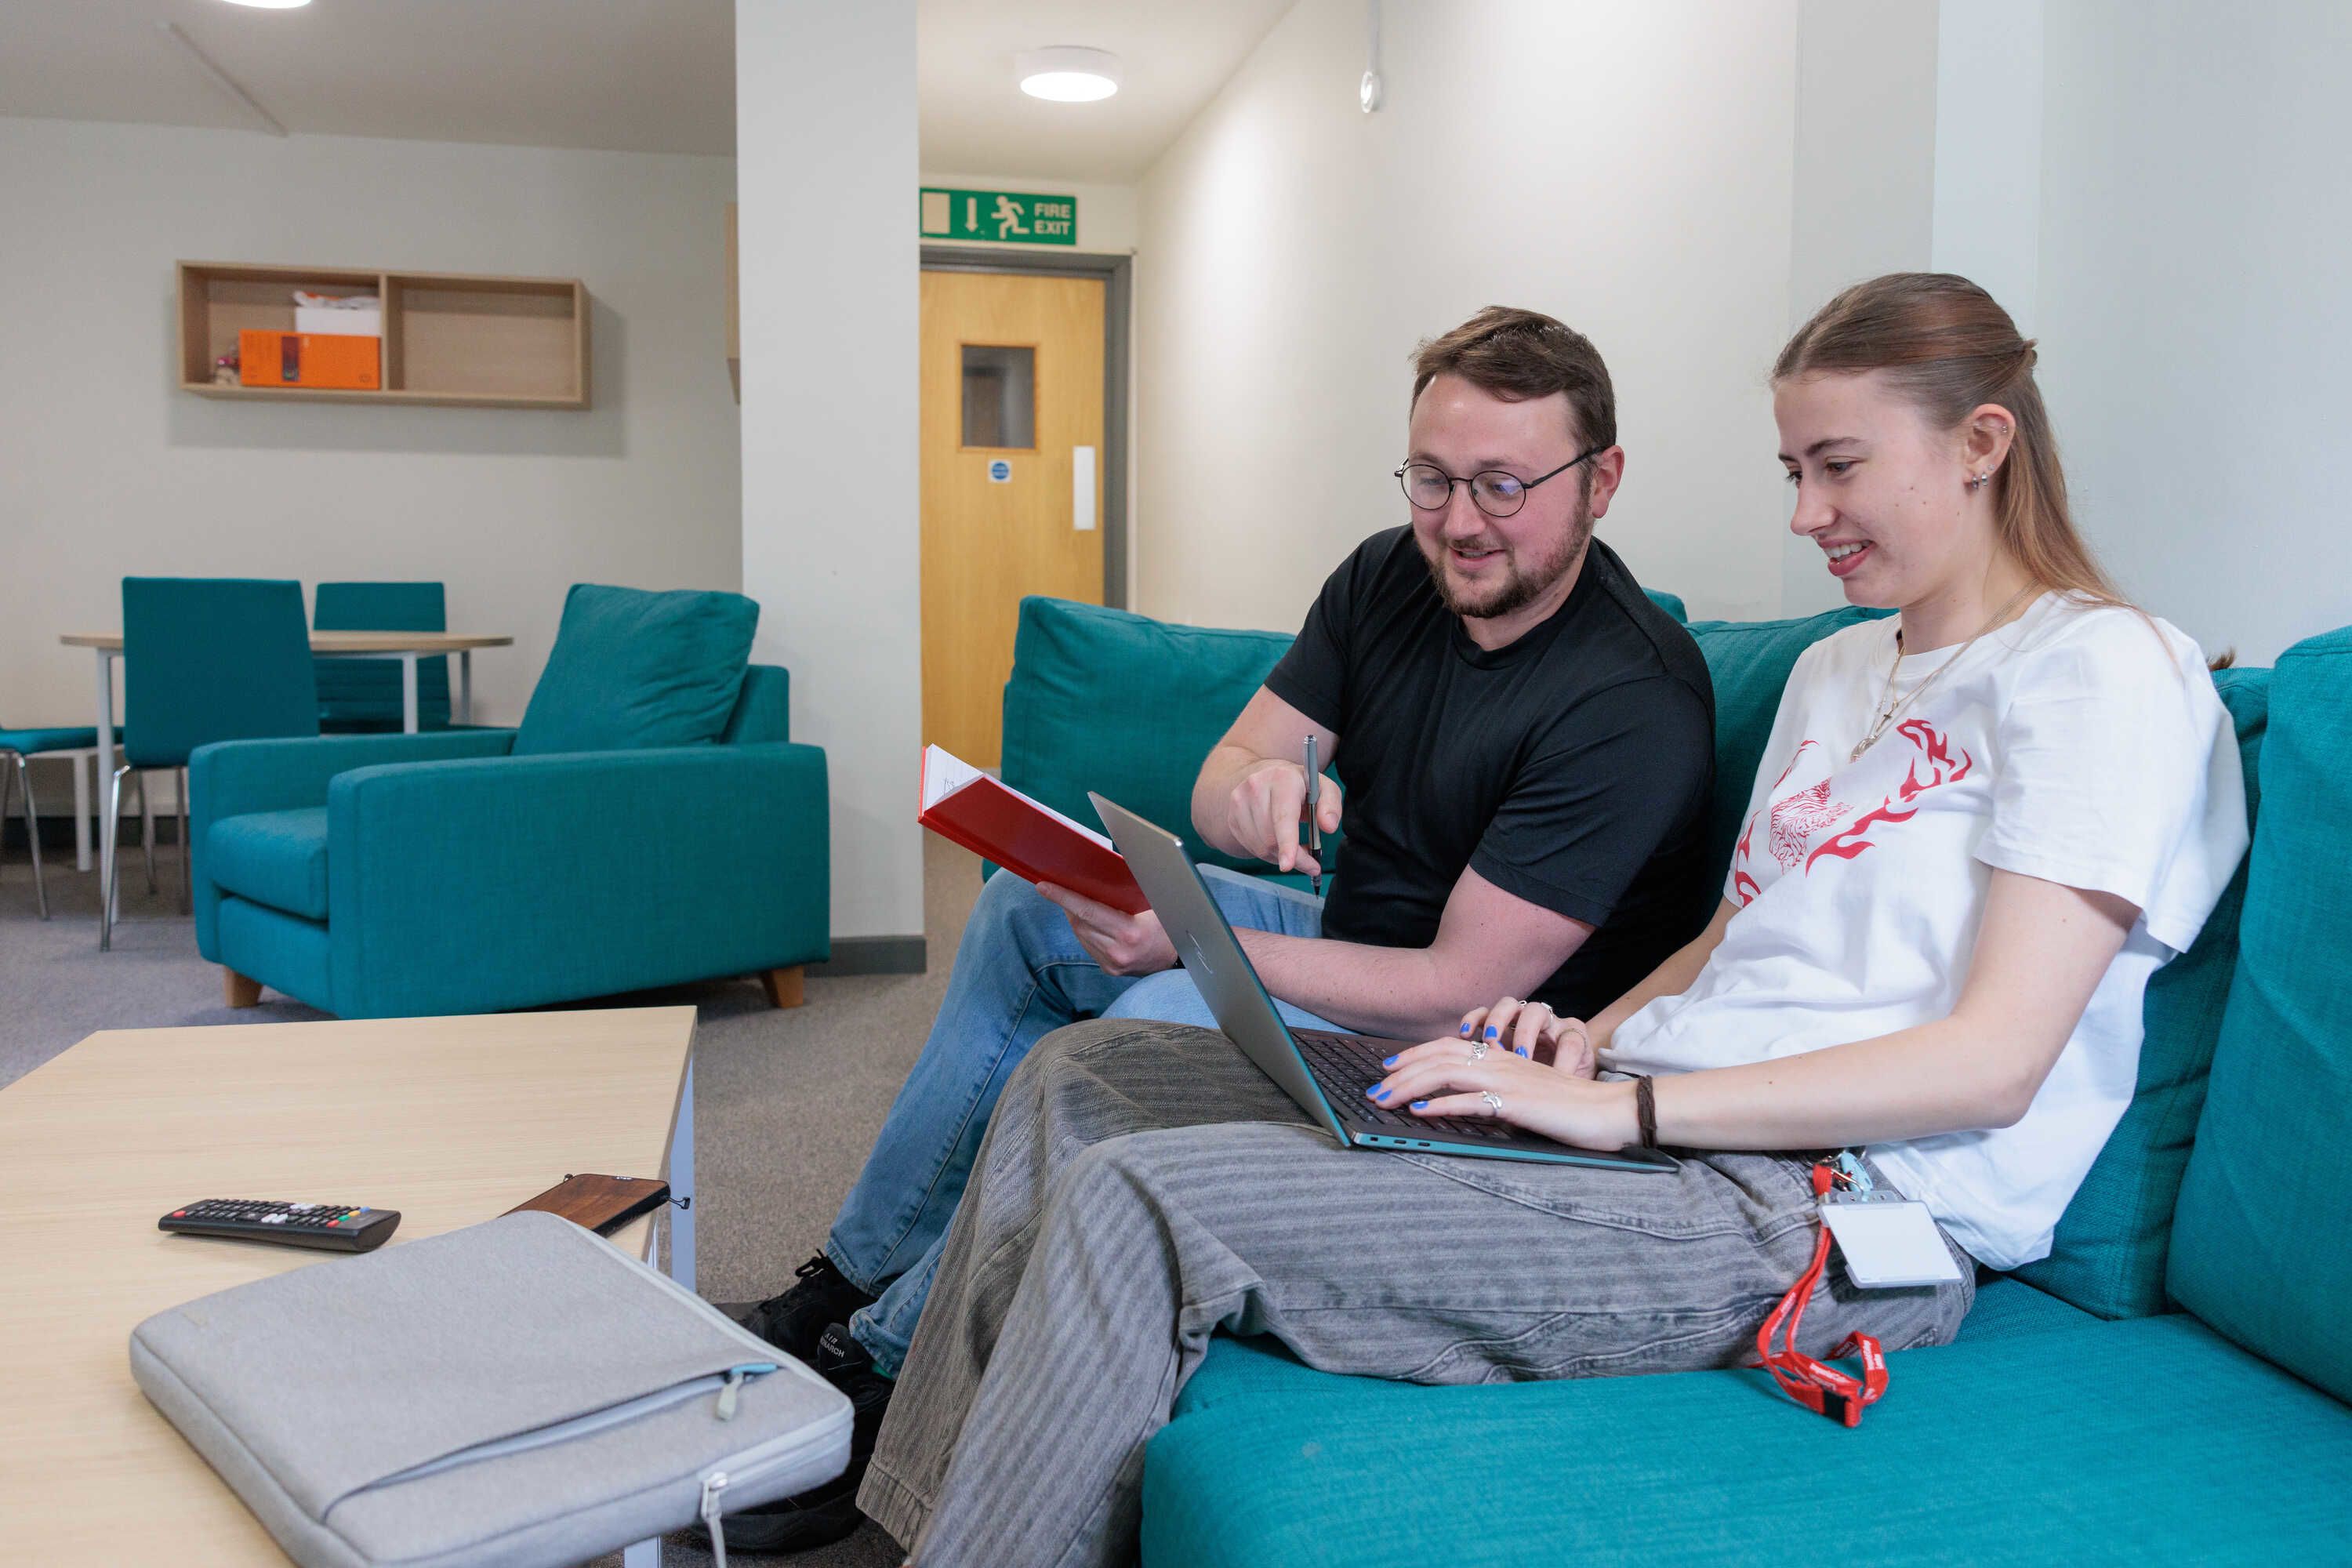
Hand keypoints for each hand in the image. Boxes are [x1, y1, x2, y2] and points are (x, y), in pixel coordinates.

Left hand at [1038, 883, 1177, 976]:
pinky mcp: (1109, 970)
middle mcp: (1118, 952)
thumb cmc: (1167, 923)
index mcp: (1130, 933)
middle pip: (1080, 922)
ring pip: (1081, 934)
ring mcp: (1112, 964)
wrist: (1178, 956)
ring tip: (1074, 900)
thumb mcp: (1152, 903)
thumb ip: (1128, 892)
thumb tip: (1102, 872)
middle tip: (1056, 886)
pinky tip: (1088, 919)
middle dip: (1067, 903)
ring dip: (1075, 916)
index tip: (1043, 886)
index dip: (1063, 897)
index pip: (1087, 911)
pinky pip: (1088, 945)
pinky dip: (1085, 930)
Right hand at [1226, 758, 1342, 876]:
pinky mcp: (1232, 817)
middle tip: (1310, 862)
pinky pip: (1252, 847)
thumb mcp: (1323, 787)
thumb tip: (1329, 826)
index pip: (1283, 817)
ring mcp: (1239, 803)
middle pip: (1272, 838)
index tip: (1288, 865)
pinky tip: (1277, 841)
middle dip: (1293, 857)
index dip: (1286, 844)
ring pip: (1261, 847)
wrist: (1266, 775)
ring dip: (1281, 856)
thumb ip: (1331, 805)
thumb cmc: (1299, 785)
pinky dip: (1268, 852)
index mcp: (1282, 779)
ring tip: (1294, 847)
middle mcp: (1256, 787)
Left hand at [1366, 1005, 1636, 1149]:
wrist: (1608, 1111)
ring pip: (1447, 1074)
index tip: (1389, 1067)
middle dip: (1402, 1072)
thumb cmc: (1569, 1106)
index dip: (1416, 1055)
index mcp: (1502, 1058)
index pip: (1449, 1047)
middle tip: (1374, 1088)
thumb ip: (1497, 1087)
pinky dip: (1442, 1106)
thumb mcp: (1527, 1090)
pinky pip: (1472, 1101)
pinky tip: (1420, 1112)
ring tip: (1385, 1099)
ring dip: (1410, 1087)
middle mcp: (1500, 1063)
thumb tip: (1461, 1098)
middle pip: (1440, 1057)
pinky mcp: (1517, 1104)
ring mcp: (1508, 1081)